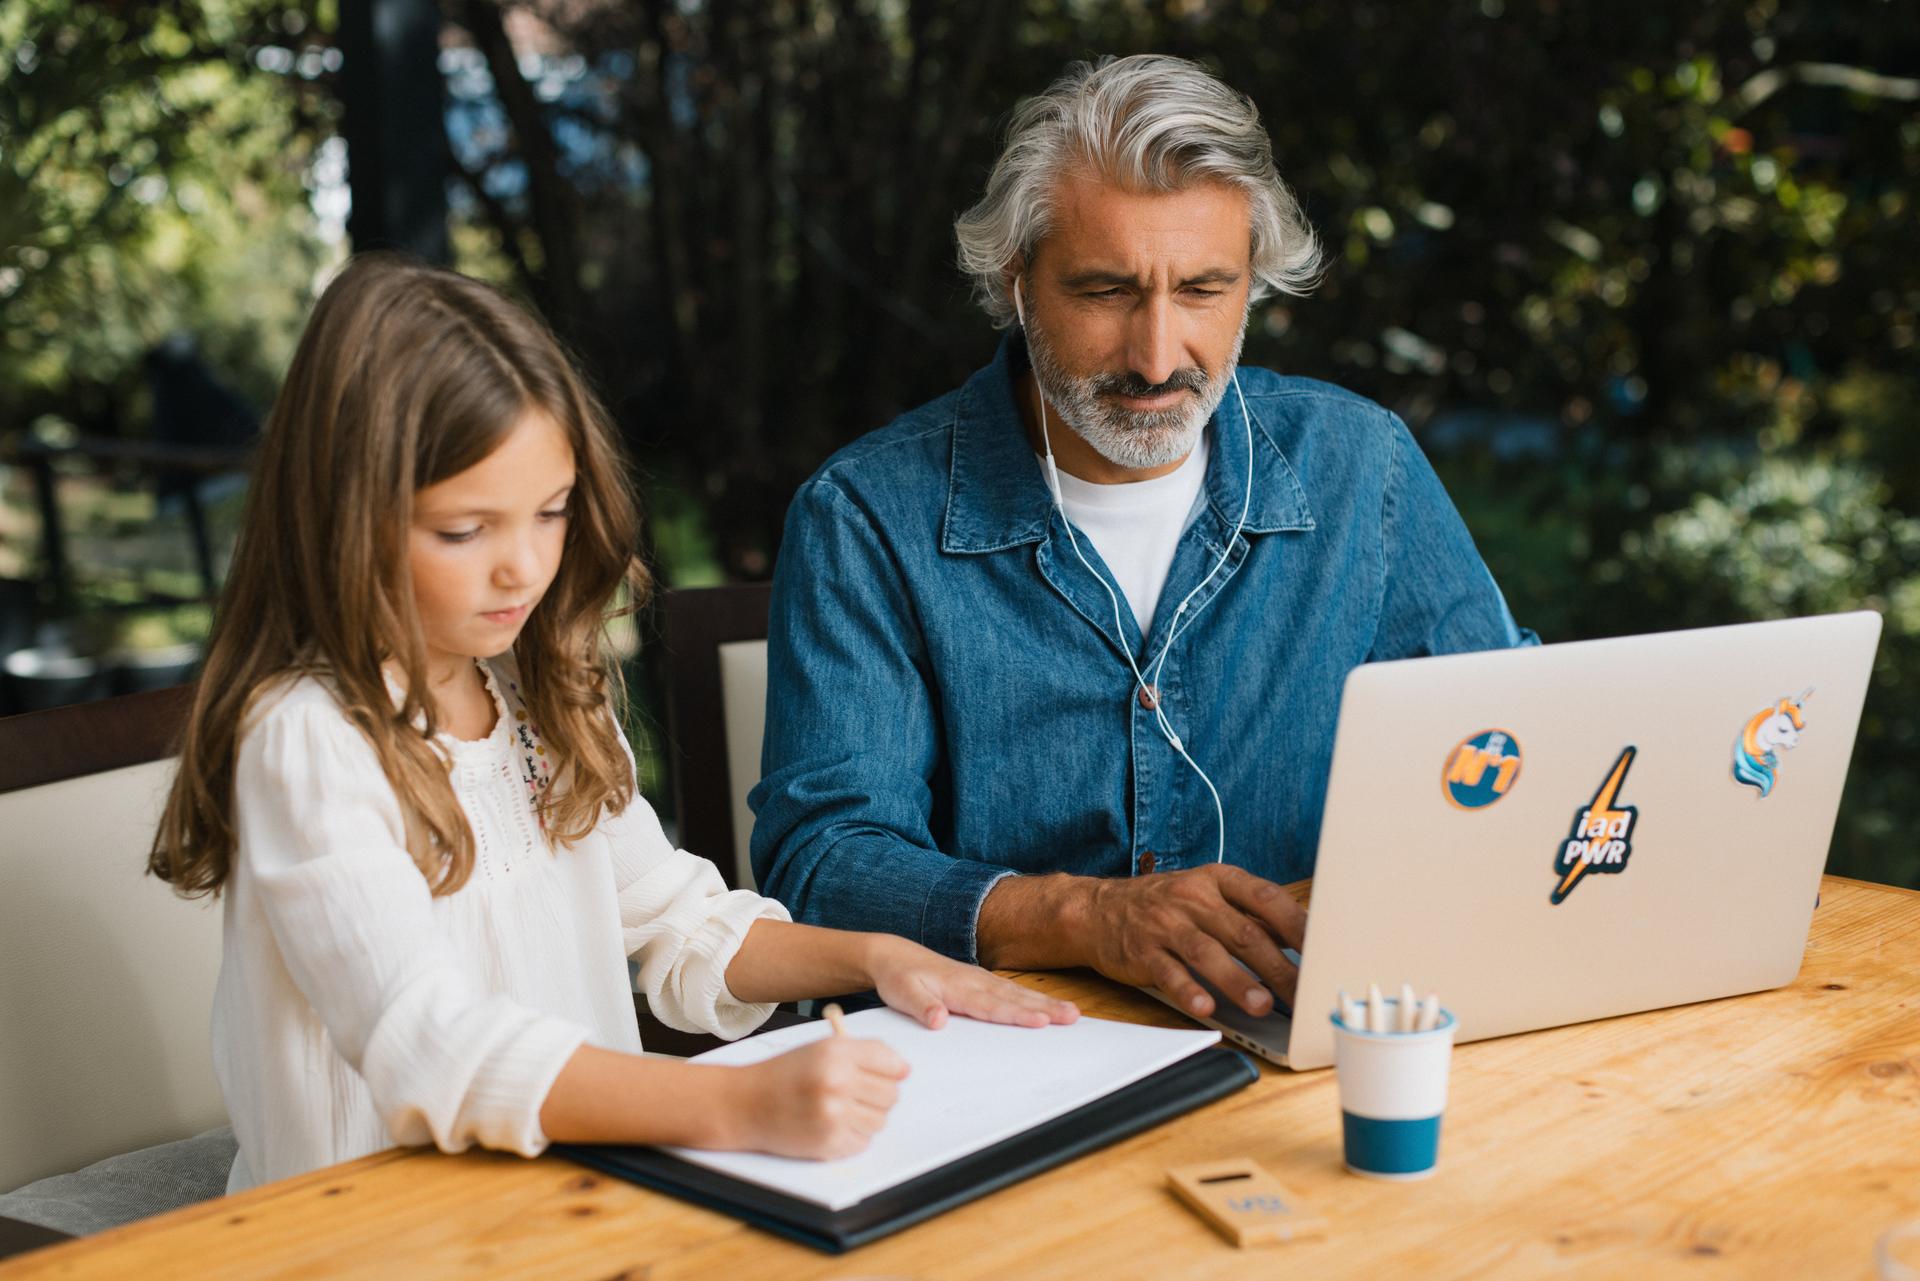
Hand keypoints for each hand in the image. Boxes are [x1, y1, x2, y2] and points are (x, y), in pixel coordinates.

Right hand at [733, 1036, 910, 1159]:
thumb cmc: (783, 1075)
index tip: (885, 1075)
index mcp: (836, 1052)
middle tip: (856, 1095)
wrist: (743, 1104)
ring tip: (840, 1110)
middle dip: (878, 1096)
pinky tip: (831, 1125)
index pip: (891, 1062)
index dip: (891, 1070)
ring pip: (880, 1121)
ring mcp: (833, 1114)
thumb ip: (863, 1054)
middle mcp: (836, 1081)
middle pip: (891, 1094)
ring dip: (866, 1118)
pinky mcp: (828, 1142)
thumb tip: (903, 1071)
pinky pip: (863, 1142)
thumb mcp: (820, 1049)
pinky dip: (853, 1137)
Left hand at [867, 936, 1079, 1029]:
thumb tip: (939, 1021)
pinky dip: (1032, 999)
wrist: (893, 956)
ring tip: (1071, 1013)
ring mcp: (979, 980)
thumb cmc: (898, 976)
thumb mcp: (901, 993)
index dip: (1017, 1014)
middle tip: (1072, 1017)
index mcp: (958, 987)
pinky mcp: (980, 982)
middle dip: (1045, 1008)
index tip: (1041, 1021)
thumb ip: (921, 1007)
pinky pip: (1011, 992)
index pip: (992, 1005)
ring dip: (1045, 1003)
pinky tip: (1047, 1007)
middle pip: (1014, 998)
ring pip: (1017, 994)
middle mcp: (974, 981)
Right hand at [1081, 865, 1304, 1018]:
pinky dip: (1189, 991)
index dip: (1297, 923)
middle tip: (1303, 993)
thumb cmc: (1165, 905)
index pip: (1266, 898)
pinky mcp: (1142, 951)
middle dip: (1278, 967)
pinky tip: (1206, 1007)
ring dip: (1238, 981)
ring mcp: (1166, 924)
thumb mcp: (1205, 894)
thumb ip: (1247, 914)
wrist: (1097, 909)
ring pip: (1208, 953)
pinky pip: (1169, 973)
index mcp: (1216, 880)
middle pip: (1244, 933)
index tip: (1325, 948)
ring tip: (1262, 1005)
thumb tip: (1300, 942)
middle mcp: (1193, 898)